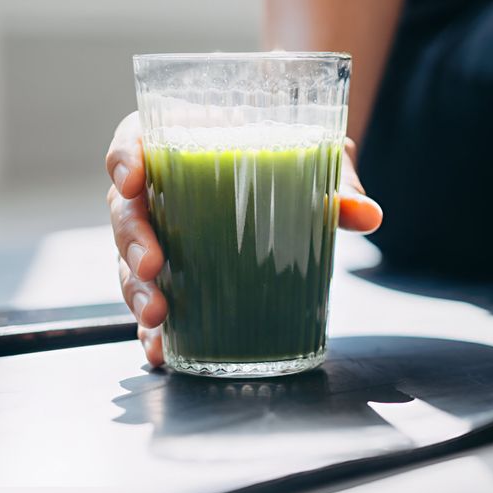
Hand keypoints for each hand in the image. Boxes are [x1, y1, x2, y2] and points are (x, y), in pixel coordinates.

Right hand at [105, 112, 382, 366]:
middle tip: (152, 266)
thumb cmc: (285, 159)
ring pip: (127, 261)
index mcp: (174, 143)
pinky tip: (160, 350)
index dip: (124, 159)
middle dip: (132, 240)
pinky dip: (152, 329)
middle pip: (124, 210)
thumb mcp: (312, 160)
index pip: (132, 142)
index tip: (131, 179)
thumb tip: (368, 215)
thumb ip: (335, 181)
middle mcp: (156, 190)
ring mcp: (159, 236)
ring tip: (157, 317)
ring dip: (135, 291)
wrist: (286, 182)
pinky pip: (152, 299)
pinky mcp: (170, 276)